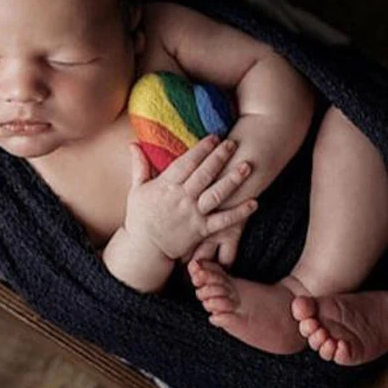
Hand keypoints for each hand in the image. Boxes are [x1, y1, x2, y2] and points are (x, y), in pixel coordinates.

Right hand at [124, 134, 256, 261]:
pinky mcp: (201, 231)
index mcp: (166, 186)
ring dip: (232, 180)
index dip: (201, 149)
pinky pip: (223, 221)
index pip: (187, 162)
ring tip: (247, 166)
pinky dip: (239, 213)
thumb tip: (133, 143)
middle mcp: (182, 198)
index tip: (214, 137)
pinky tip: (254, 203)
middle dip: (219, 157)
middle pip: (204, 174)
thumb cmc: (140, 218)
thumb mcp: (137, 190)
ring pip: (216, 194)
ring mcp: (193, 214)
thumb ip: (139, 165)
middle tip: (233, 143)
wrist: (144, 250)